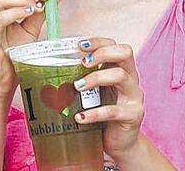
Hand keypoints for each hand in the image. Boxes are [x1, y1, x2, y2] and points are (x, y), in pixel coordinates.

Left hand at [73, 37, 143, 161]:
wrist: (120, 142)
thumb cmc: (104, 112)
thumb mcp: (95, 92)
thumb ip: (83, 78)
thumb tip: (50, 68)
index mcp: (122, 69)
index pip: (116, 46)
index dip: (99, 42)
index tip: (79, 45)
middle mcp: (131, 79)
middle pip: (125, 53)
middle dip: (101, 53)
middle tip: (82, 63)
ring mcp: (134, 97)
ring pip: (120, 76)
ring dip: (95, 78)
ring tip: (77, 87)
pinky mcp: (132, 115)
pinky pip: (114, 111)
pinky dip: (94, 113)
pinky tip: (80, 117)